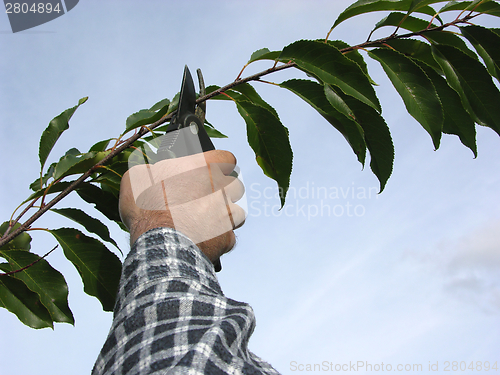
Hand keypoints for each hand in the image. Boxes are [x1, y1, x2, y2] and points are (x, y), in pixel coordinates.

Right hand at [119, 150, 245, 262]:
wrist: (159, 244)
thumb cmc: (147, 208)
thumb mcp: (137, 177)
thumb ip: (151, 169)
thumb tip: (151, 170)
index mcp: (202, 167)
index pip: (226, 157)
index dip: (220, 164)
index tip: (212, 171)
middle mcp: (220, 188)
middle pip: (235, 185)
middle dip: (225, 191)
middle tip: (207, 198)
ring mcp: (227, 213)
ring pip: (238, 210)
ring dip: (226, 214)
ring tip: (209, 220)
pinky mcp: (228, 237)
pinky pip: (230, 235)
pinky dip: (221, 238)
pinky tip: (207, 239)